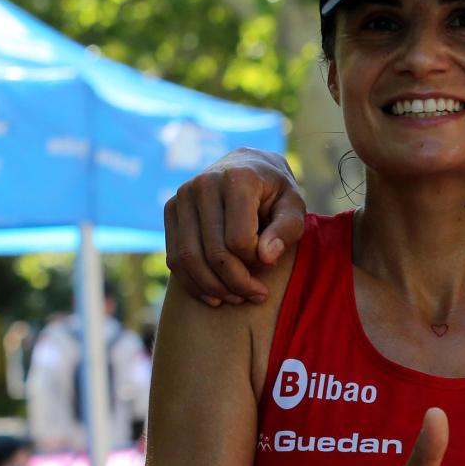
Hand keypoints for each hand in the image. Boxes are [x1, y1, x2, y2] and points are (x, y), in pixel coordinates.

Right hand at [164, 148, 304, 305]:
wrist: (248, 166)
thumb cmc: (276, 192)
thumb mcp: (294, 206)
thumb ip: (287, 229)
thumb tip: (266, 258)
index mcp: (238, 179)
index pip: (239, 239)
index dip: (256, 262)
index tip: (270, 265)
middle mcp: (204, 184)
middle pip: (214, 253)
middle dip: (236, 283)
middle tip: (257, 295)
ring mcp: (182, 196)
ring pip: (189, 259)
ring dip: (213, 288)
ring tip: (238, 299)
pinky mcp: (171, 210)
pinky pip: (175, 257)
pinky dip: (193, 283)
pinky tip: (215, 295)